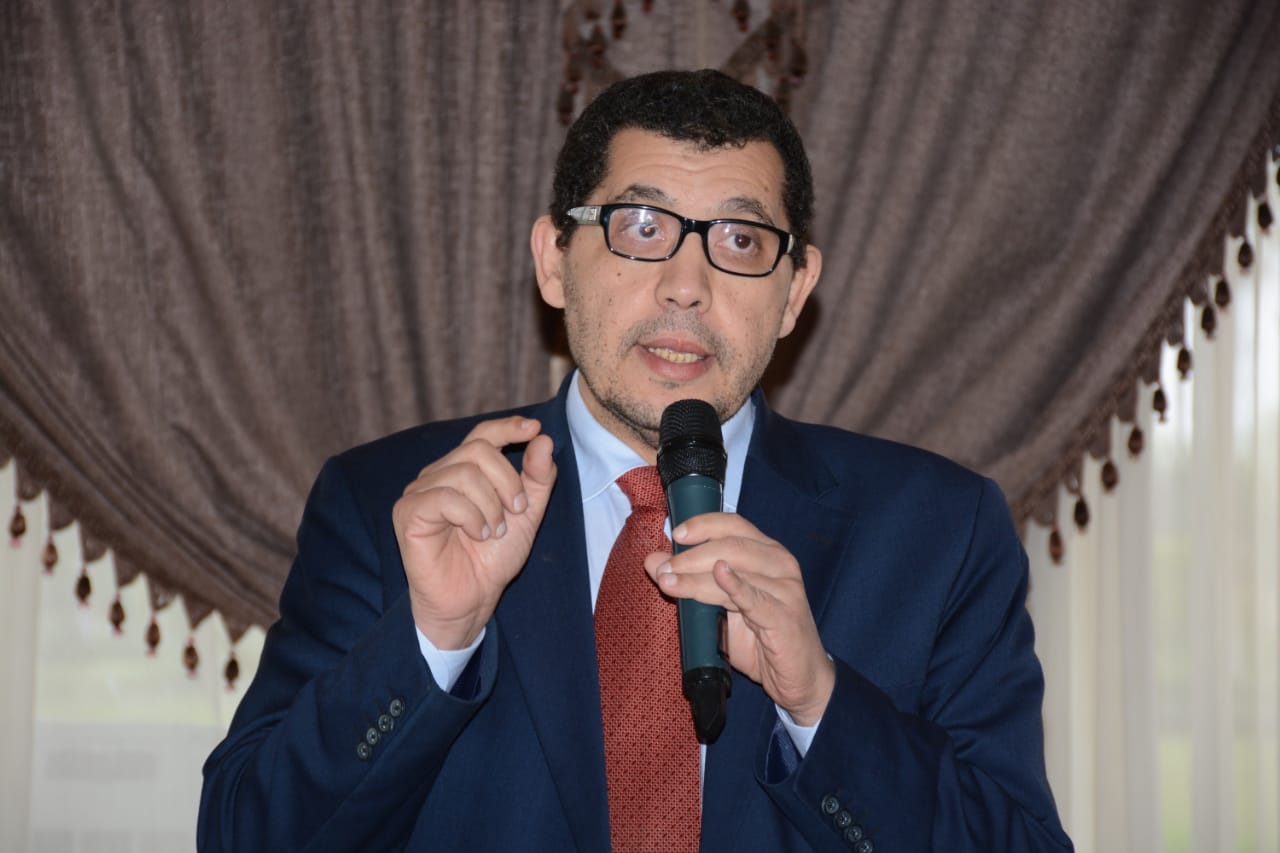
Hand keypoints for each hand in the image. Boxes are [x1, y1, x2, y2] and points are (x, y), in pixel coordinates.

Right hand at [393, 417, 556, 649]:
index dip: (507, 427)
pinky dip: (471, 517)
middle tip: (516, 513)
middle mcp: (438, 474)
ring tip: (493, 533)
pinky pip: (445, 497)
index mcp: (464, 471)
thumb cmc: (493, 559)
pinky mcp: (408, 512)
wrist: (472, 599)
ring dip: (490, 506)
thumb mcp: (526, 515)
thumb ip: (538, 479)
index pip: (482, 435)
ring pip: (464, 473)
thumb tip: (544, 440)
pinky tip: (477, 536)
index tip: (533, 429)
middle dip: (508, 481)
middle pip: (478, 450)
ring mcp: (419, 491)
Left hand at [644, 514, 834, 726]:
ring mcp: (785, 589)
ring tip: (670, 582)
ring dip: (697, 577)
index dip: (703, 525)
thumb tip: (653, 561)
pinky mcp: (785, 616)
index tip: (675, 534)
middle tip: (664, 569)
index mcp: (766, 552)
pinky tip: (719, 575)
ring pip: (736, 571)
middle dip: (691, 556)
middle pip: (731, 546)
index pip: (733, 525)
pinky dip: (735, 585)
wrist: (797, 677)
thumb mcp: (720, 606)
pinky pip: (756, 598)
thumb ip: (691, 582)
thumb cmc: (760, 639)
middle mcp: (779, 563)